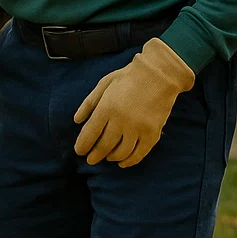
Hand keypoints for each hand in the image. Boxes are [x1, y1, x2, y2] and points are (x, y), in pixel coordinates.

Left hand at [73, 37, 195, 166]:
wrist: (160, 75)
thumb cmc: (128, 77)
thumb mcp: (104, 84)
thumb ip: (89, 103)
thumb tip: (76, 121)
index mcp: (107, 107)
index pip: (90, 134)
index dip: (82, 146)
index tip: (79, 151)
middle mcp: (121, 120)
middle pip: (104, 146)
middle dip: (94, 156)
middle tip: (90, 160)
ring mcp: (138, 128)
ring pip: (121, 153)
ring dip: (111, 158)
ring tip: (107, 157)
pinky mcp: (152, 133)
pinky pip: (139, 154)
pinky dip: (129, 161)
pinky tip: (123, 162)